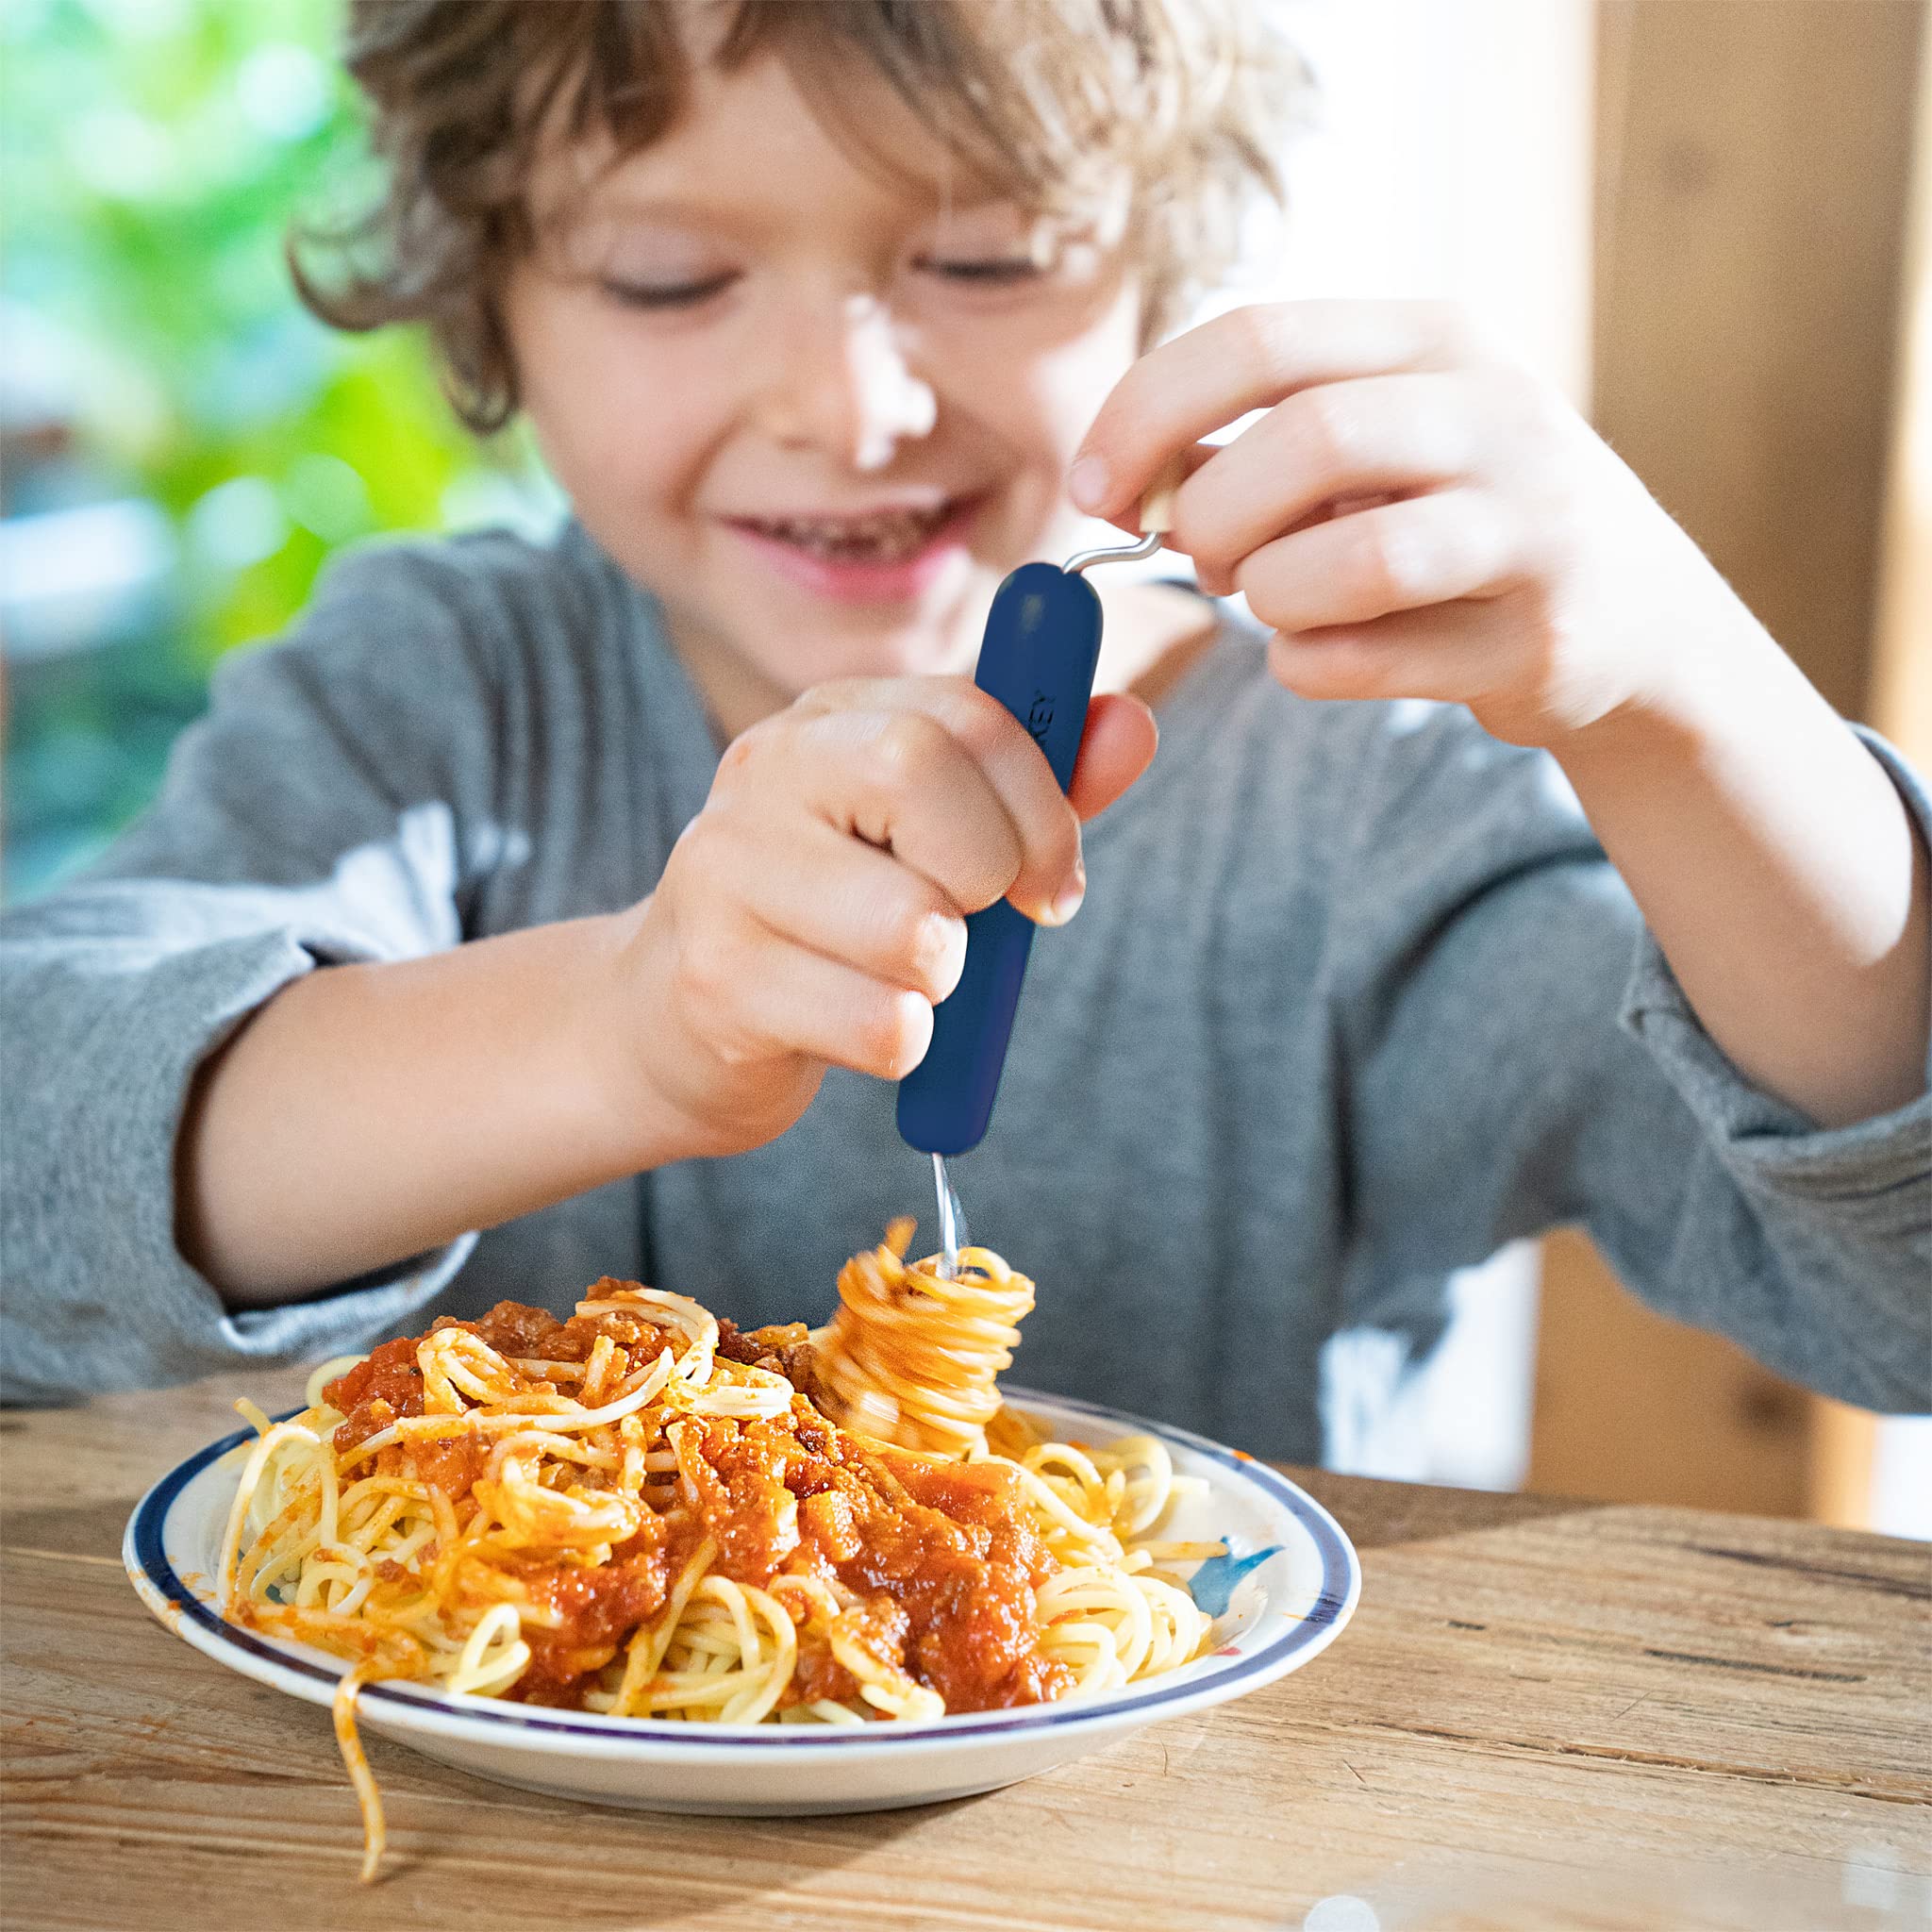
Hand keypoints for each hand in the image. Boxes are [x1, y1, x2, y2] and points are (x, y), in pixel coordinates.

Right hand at [612, 678, 1155, 1156]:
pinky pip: (880, 1024)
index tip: (1054, 882)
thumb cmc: (829, 924)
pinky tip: (849, 1030)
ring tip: (896, 980)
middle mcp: (764, 773)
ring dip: (942, 979)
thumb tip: (1134, 725)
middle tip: (972, 926)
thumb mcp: (931, 841)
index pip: (964, 712)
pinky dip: (903, 1046)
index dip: (1042, 802)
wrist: (669, 1023)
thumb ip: (1033, 787)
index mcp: (827, 720)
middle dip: (987, 873)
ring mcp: (725, 873)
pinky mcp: (716, 981)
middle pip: (919, 773)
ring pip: (911, 925)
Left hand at [1071, 300, 1765, 749]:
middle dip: (1214, 517)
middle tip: (1206, 559)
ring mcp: (1532, 528)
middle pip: (1301, 443)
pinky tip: (1331, 652)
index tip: (1092, 490)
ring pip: (1343, 563)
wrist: (1639, 621)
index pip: (1258, 338)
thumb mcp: (1382, 443)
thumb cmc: (1463, 521)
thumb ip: (1259, 444)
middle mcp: (1497, 414)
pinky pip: (1357, 661)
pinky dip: (1305, 666)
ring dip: (1269, 598)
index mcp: (1438, 340)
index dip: (1145, 414)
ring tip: (1279, 602)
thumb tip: (1126, 473)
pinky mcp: (1537, 640)